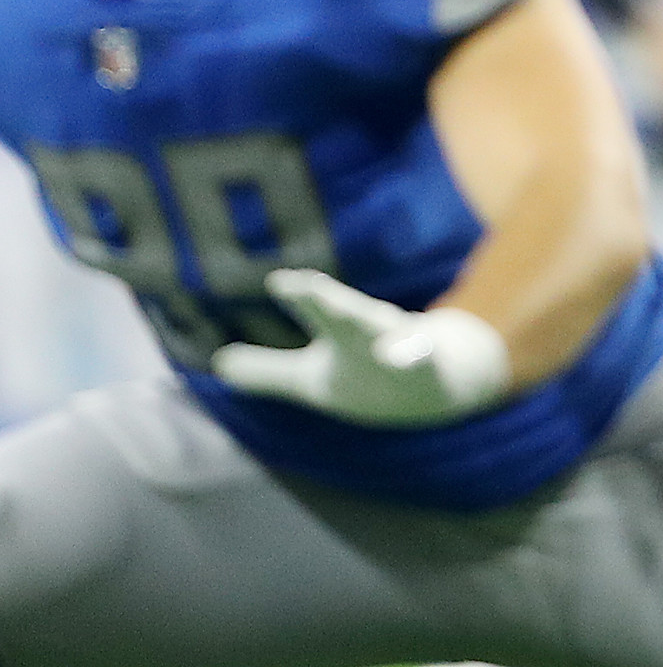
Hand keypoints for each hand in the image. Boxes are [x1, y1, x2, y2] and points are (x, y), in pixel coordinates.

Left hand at [209, 269, 510, 425]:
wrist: (442, 384)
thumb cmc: (370, 376)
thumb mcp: (314, 379)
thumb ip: (268, 370)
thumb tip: (217, 362)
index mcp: (341, 331)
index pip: (316, 308)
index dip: (299, 294)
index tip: (277, 281)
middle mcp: (369, 332)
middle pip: (347, 315)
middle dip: (330, 303)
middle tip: (309, 288)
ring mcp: (403, 348)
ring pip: (386, 334)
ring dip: (374, 327)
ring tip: (358, 320)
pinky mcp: (427, 365)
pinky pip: (419, 361)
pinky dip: (414, 355)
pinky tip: (409, 354)